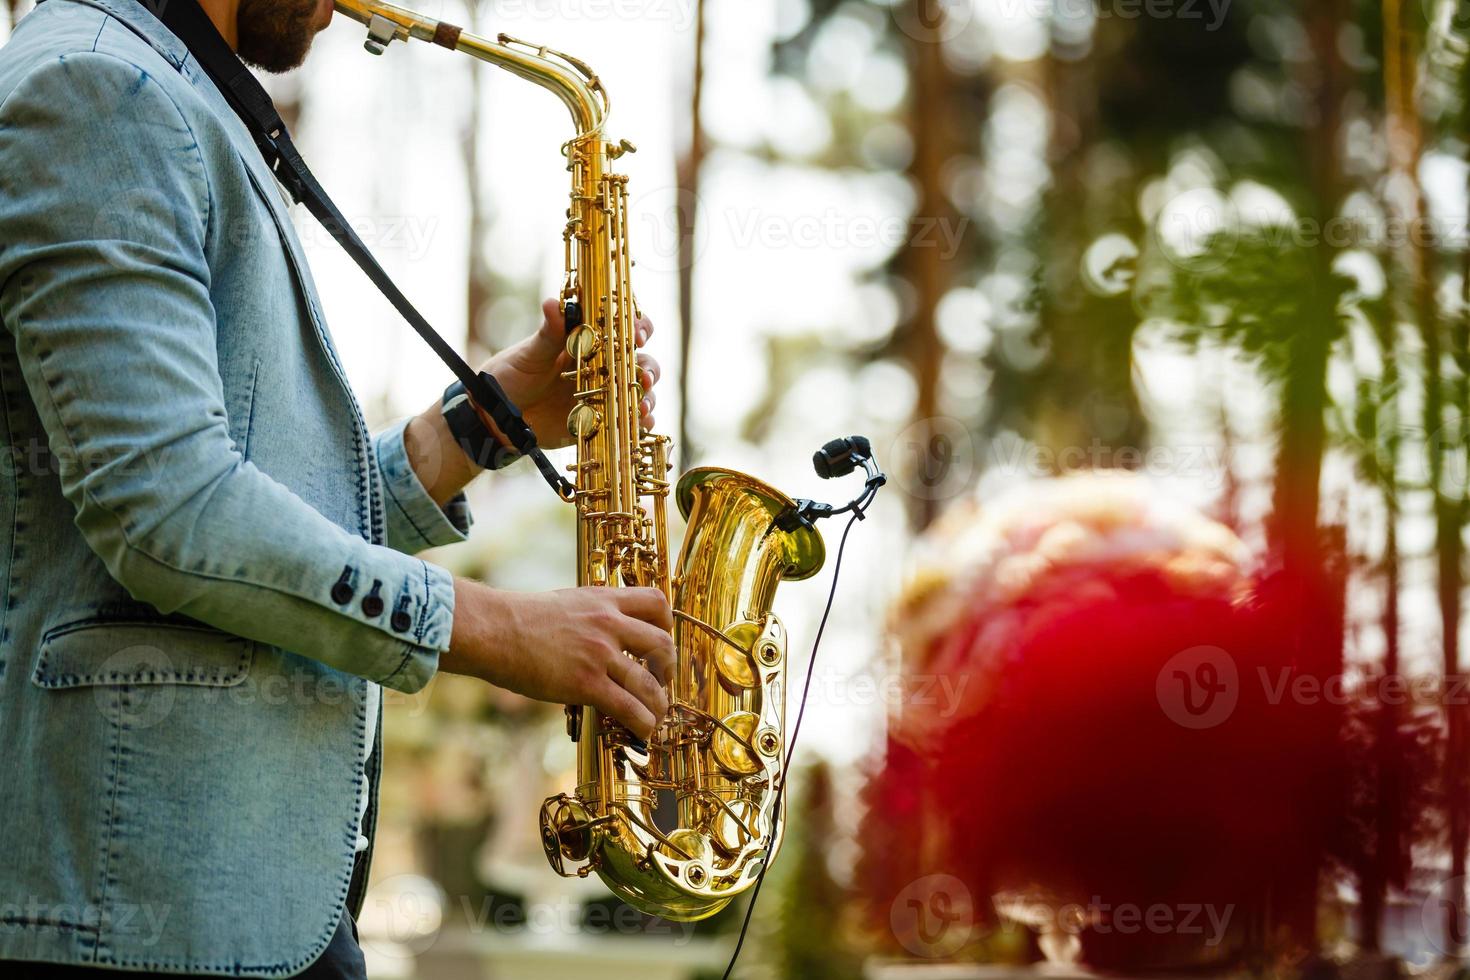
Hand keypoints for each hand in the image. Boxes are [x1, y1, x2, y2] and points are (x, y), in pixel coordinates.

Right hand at [442, 580, 675, 738]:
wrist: (495, 630)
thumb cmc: (521, 619)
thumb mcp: (566, 602)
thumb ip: (591, 615)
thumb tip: (602, 636)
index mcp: (604, 600)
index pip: (656, 602)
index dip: (667, 623)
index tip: (662, 639)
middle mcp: (609, 624)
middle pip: (662, 644)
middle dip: (668, 668)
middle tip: (662, 681)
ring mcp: (600, 654)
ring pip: (649, 683)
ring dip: (659, 704)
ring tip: (655, 715)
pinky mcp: (586, 683)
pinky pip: (628, 707)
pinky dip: (642, 722)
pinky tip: (643, 731)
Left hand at [482, 298, 659, 449]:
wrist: (494, 417)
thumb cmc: (510, 376)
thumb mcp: (529, 354)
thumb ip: (547, 333)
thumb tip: (552, 302)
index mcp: (587, 342)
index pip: (621, 329)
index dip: (638, 327)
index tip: (638, 334)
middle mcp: (600, 367)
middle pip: (639, 362)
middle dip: (649, 368)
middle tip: (645, 375)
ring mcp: (602, 394)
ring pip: (638, 392)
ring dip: (648, 396)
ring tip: (643, 404)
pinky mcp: (599, 422)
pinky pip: (628, 421)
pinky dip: (640, 422)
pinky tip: (640, 422)